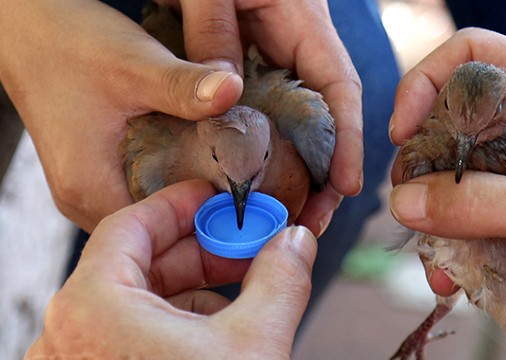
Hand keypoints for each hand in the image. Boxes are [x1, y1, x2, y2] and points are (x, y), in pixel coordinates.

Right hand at [0, 0, 360, 235]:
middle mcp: (88, 198)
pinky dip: (180, 191)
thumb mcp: (133, 63)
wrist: (27, 29)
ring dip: (198, 208)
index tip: (257, 218)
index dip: (211, 229)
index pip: (158, 237)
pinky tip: (211, 175)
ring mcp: (94, 188)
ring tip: (245, 197)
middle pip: (160, 237)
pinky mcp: (102, 174)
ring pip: (155, 219)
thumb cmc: (67, 43)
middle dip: (211, 225)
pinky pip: (148, 196)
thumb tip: (232, 92)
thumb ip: (184, 84)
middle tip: (261, 213)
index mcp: (91, 186)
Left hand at [25, 180, 316, 358]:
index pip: (132, 224)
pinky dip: (179, 322)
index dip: (182, 205)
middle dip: (201, 250)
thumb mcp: (254, 345)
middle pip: (139, 261)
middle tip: (245, 243)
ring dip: (196, 287)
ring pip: (139, 300)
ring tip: (244, 288)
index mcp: (93, 307)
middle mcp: (72, 332)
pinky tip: (221, 328)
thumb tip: (295, 242)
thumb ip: (280, 279)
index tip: (215, 198)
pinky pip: (135, 333)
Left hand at [160, 0, 363, 234]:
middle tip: (310, 222)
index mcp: (305, 26)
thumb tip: (222, 98)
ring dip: (300, 172)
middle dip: (326, 173)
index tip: (347, 188)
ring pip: (300, 124)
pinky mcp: (257, 68)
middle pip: (326, 120)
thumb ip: (215, 35)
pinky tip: (258, 183)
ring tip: (285, 217)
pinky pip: (271, 116)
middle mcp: (299, 50)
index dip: (349, 142)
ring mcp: (280, 61)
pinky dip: (271, 152)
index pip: (340, 90)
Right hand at [389, 28, 505, 352]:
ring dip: (440, 215)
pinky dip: (460, 241)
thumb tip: (404, 203)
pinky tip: (457, 277)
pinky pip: (480, 212)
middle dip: (427, 162)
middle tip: (410, 203)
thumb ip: (483, 205)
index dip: (428, 83)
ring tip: (436, 261)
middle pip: (461, 118)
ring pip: (465, 172)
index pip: (477, 53)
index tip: (402, 135)